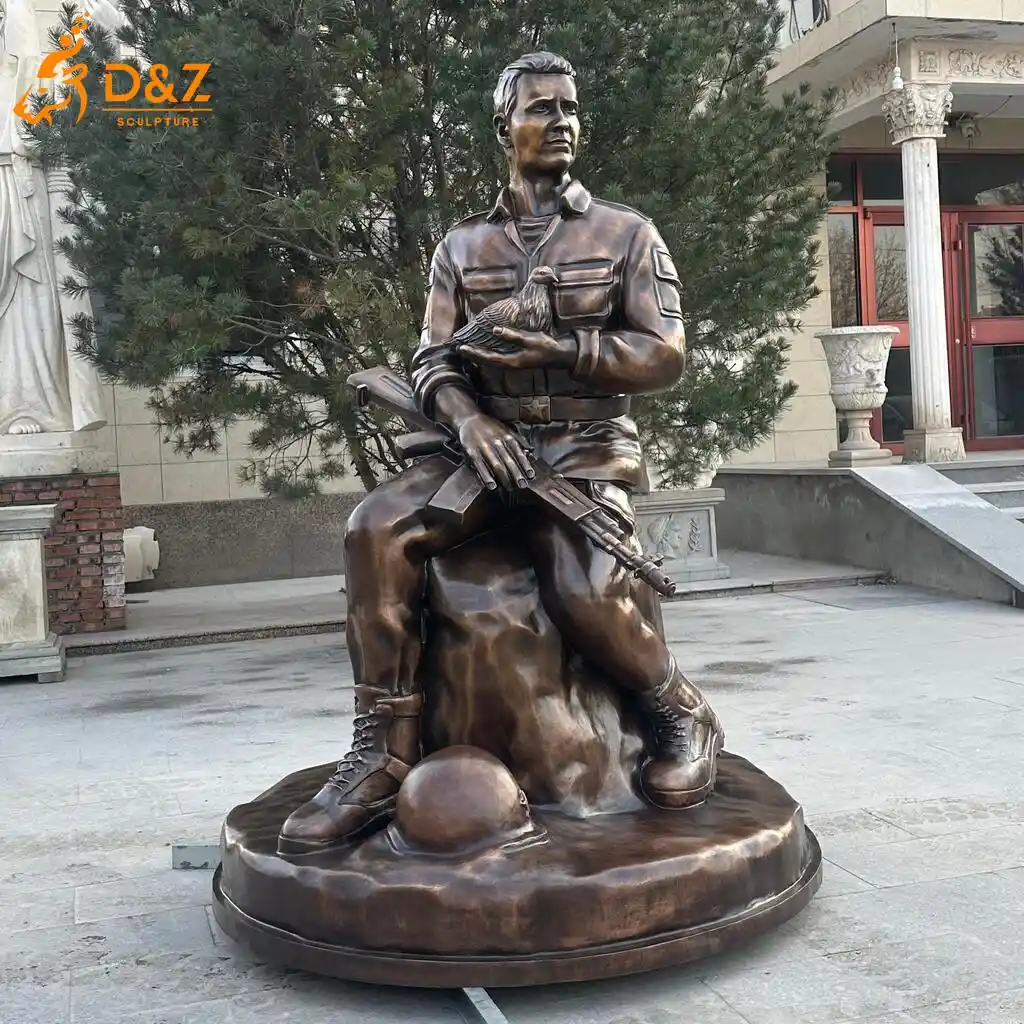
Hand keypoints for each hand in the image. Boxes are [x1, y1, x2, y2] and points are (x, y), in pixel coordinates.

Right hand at [456, 412, 534, 490]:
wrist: (468, 419)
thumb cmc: (489, 427)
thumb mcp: (506, 429)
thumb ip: (519, 440)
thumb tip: (531, 450)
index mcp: (507, 437)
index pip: (519, 453)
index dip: (526, 465)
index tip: (531, 475)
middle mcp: (497, 442)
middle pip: (509, 461)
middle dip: (517, 475)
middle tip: (523, 485)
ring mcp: (484, 448)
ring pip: (496, 465)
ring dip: (504, 478)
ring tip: (510, 488)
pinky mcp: (472, 453)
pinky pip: (480, 467)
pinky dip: (486, 477)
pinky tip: (492, 485)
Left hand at [458, 327, 576, 369]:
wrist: (558, 355)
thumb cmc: (546, 347)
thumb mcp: (530, 339)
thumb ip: (512, 335)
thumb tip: (494, 331)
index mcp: (512, 362)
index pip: (488, 358)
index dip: (474, 353)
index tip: (462, 348)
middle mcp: (510, 364)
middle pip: (486, 361)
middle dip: (472, 355)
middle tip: (458, 349)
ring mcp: (512, 363)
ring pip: (490, 360)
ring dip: (478, 355)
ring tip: (467, 349)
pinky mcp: (515, 359)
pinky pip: (496, 357)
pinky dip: (487, 353)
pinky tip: (483, 348)